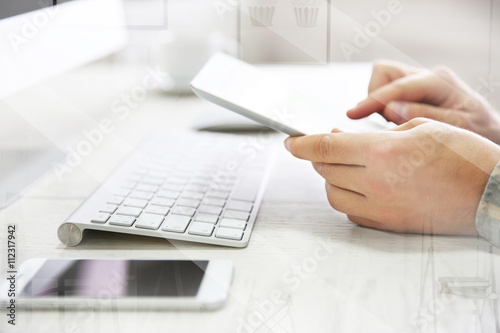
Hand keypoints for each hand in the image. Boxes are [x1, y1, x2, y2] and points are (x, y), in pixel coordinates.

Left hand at [285, 118, 499, 234]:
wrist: (491, 193)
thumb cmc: (464, 156)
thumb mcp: (421, 128)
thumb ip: (378, 133)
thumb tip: (348, 138)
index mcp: (382, 153)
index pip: (326, 147)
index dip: (302, 143)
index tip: (290, 141)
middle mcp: (376, 183)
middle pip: (325, 169)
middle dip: (319, 155)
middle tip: (328, 144)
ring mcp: (381, 207)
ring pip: (333, 194)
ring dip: (331, 178)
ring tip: (343, 167)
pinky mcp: (389, 224)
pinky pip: (352, 213)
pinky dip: (347, 198)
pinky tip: (358, 187)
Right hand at [347, 60, 499, 143]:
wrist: (490, 135)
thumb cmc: (479, 133)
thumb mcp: (458, 127)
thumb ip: (423, 116)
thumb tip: (389, 109)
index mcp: (438, 82)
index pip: (396, 86)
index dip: (371, 100)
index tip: (352, 114)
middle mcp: (427, 77)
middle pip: (384, 73)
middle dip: (374, 96)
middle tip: (381, 122)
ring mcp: (419, 83)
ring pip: (382, 81)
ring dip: (377, 103)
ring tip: (391, 125)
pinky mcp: (413, 93)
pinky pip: (386, 93)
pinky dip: (382, 108)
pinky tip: (396, 125)